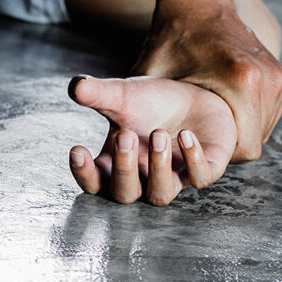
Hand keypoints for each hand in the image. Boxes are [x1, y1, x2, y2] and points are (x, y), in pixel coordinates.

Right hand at [67, 75, 237, 205]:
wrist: (193, 96)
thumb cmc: (150, 103)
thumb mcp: (122, 95)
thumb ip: (97, 93)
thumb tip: (76, 85)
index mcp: (116, 163)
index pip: (94, 184)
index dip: (84, 175)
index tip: (77, 149)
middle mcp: (143, 177)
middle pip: (124, 195)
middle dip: (124, 168)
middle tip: (126, 136)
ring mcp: (174, 177)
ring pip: (159, 195)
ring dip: (158, 168)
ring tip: (159, 133)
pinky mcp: (206, 169)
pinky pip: (200, 179)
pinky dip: (193, 160)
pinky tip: (187, 135)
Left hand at [133, 0, 281, 161]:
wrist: (197, 0)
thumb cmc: (170, 39)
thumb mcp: (147, 75)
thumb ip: (130, 106)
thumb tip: (110, 137)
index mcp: (242, 82)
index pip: (243, 149)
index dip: (214, 155)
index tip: (188, 144)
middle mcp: (269, 80)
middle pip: (253, 142)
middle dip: (223, 146)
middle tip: (192, 135)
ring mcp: (280, 78)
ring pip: (262, 130)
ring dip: (236, 133)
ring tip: (202, 123)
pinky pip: (266, 116)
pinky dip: (245, 119)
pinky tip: (217, 110)